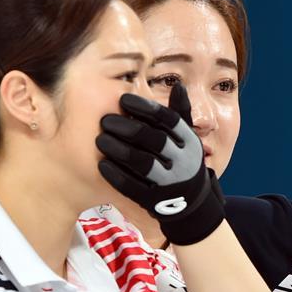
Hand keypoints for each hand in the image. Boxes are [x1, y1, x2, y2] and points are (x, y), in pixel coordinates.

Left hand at [96, 82, 224, 244]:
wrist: (191, 205)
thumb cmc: (183, 162)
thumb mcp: (188, 139)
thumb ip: (181, 114)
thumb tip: (179, 86)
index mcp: (190, 143)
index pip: (168, 120)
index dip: (145, 108)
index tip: (123, 99)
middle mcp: (183, 163)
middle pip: (155, 140)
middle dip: (128, 128)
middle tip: (105, 120)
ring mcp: (169, 184)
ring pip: (143, 164)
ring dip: (119, 150)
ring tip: (101, 139)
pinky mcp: (154, 201)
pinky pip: (132, 187)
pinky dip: (116, 175)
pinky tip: (102, 164)